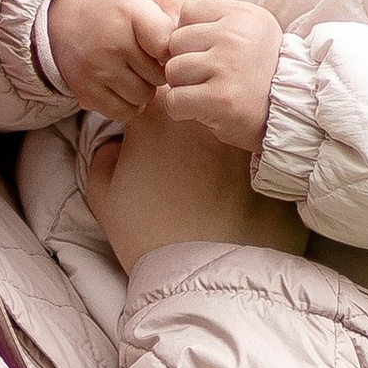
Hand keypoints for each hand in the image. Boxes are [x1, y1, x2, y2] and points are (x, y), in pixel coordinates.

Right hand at [47, 0, 183, 117]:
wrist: (62, 18)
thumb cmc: (115, 7)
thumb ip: (174, 3)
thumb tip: (191, 33)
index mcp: (128, 11)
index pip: (166, 44)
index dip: (173, 49)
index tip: (166, 44)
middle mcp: (110, 42)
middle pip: (159, 75)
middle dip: (160, 68)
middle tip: (148, 57)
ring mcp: (96, 70)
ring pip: (143, 97)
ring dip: (145, 87)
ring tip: (135, 70)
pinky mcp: (86, 92)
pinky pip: (124, 112)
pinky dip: (128, 103)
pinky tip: (123, 85)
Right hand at [85, 106, 306, 268]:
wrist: (195, 276)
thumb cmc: (145, 234)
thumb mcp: (104, 196)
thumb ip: (103, 157)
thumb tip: (116, 144)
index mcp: (155, 119)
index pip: (157, 90)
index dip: (156, 108)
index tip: (156, 130)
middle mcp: (199, 120)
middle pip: (199, 99)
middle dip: (193, 118)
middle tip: (185, 151)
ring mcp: (236, 138)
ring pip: (230, 123)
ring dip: (221, 139)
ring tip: (213, 172)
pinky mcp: (265, 162)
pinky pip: (258, 152)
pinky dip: (249, 165)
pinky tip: (238, 191)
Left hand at [157, 0, 284, 155]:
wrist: (291, 112)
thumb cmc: (261, 73)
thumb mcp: (252, 30)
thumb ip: (217, 20)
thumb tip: (172, 22)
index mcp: (243, 15)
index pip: (188, 10)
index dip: (190, 33)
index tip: (206, 50)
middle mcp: (235, 36)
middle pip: (176, 41)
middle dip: (184, 61)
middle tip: (207, 76)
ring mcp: (227, 66)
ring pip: (173, 70)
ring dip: (183, 86)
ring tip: (206, 92)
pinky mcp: (220, 98)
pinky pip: (175, 100)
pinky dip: (182, 109)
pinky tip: (202, 109)